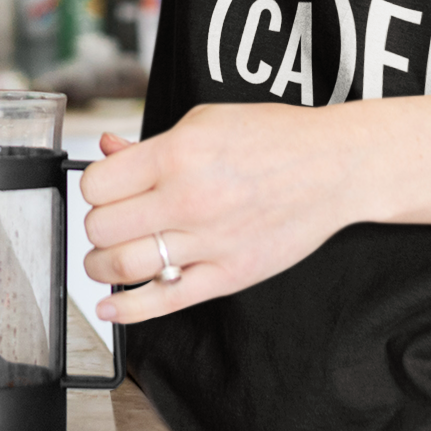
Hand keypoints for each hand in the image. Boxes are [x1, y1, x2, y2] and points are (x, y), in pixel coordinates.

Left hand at [79, 103, 366, 322]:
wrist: (335, 166)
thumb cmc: (275, 138)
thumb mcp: (207, 121)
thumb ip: (151, 144)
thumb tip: (107, 153)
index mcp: (178, 154)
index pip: (97, 184)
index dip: (96, 186)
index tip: (107, 188)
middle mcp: (189, 199)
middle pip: (102, 228)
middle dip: (98, 225)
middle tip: (112, 219)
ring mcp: (208, 242)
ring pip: (122, 267)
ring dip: (102, 265)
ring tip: (110, 256)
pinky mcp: (228, 275)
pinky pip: (164, 301)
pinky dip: (127, 309)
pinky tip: (111, 305)